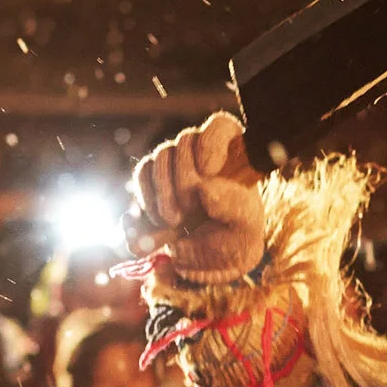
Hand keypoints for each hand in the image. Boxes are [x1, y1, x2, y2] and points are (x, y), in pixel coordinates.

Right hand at [128, 110, 266, 283]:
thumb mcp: (244, 227)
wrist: (210, 259)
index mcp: (234, 156)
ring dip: (163, 191)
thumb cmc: (236, 238)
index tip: (208, 170)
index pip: (222, 128)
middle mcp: (203, 151)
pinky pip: (142, 176)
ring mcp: (176, 162)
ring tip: (173, 222)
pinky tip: (156, 224)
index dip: (212, 142)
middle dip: (185, 181)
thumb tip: (204, 188)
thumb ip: (233, 207)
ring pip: (161, 157)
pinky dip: (145, 200)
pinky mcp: (153, 178)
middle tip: (190, 213)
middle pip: (186, 142)